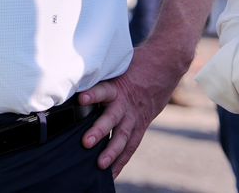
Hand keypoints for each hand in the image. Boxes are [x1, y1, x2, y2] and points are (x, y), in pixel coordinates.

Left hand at [77, 45, 184, 175]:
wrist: (165, 66)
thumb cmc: (136, 65)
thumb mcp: (118, 65)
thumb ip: (100, 75)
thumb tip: (73, 76)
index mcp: (118, 86)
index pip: (104, 89)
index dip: (93, 95)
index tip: (81, 98)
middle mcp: (126, 103)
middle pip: (112, 118)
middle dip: (99, 131)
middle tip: (86, 142)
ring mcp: (134, 116)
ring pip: (123, 136)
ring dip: (111, 151)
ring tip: (100, 165)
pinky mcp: (140, 125)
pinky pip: (130, 146)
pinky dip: (120, 161)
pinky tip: (111, 174)